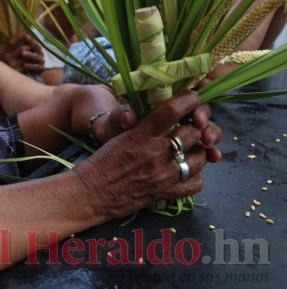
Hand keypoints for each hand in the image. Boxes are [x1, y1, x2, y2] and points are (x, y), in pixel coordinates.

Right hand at [0, 31, 44, 73]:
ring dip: (32, 53)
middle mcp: (8, 59)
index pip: (11, 42)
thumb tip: (17, 34)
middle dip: (29, 45)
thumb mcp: (0, 52)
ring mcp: (14, 66)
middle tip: (32, 44)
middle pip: (22, 49)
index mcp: (3, 52)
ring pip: (27, 57)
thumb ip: (7, 45)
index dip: (18, 36)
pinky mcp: (18, 72)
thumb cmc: (0, 61)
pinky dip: (32, 62)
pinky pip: (28, 65)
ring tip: (34, 51)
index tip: (25, 31)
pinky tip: (33, 60)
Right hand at [73, 90, 221, 220]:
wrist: (91, 193)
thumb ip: (140, 124)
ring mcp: (164, 175)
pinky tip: (187, 171)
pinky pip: (195, 184)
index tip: (193, 96)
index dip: (189, 100)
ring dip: (200, 150)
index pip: (172, 110)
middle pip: (193, 132)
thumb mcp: (119, 136)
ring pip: (200, 158)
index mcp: (142, 134)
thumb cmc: (100, 162)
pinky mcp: (165, 193)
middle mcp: (157, 153)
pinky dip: (196, 176)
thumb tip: (157, 114)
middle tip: (196, 123)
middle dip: (198, 126)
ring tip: (193, 147)